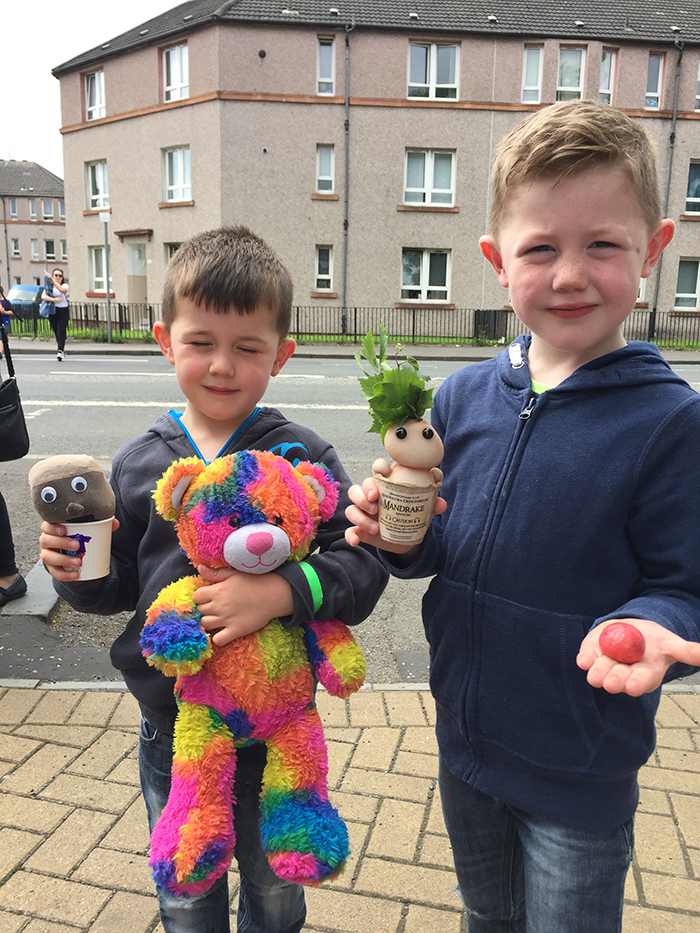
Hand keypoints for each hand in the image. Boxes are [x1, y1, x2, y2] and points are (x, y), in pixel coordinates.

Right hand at [39, 518, 118, 580]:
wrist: (74, 553)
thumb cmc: (77, 537)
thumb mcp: (86, 530)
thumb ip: (100, 525)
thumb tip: (115, 523)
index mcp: (53, 529)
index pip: (46, 526)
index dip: (52, 527)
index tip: (64, 530)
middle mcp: (47, 541)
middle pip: (46, 540)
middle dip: (61, 543)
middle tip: (77, 546)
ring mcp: (47, 555)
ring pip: (48, 557)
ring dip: (63, 560)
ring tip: (78, 562)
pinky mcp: (52, 567)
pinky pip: (55, 572)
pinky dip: (65, 575)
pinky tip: (75, 575)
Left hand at [193, 565, 293, 646]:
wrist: (274, 594)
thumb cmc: (255, 581)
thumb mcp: (234, 574)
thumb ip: (215, 573)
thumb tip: (200, 568)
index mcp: (217, 591)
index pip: (196, 597)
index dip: (201, 598)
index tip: (209, 598)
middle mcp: (219, 606)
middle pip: (200, 611)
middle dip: (205, 609)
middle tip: (215, 608)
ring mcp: (227, 619)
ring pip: (205, 625)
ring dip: (209, 622)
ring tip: (218, 619)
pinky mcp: (236, 630)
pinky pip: (218, 640)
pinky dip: (218, 638)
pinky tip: (223, 632)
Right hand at [344, 476, 446, 554]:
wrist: (407, 539)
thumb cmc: (412, 515)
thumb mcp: (423, 509)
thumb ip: (432, 504)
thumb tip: (441, 504)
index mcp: (386, 485)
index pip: (378, 469)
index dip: (378, 467)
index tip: (382, 474)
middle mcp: (371, 497)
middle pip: (358, 488)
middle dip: (364, 494)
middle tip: (376, 504)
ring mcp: (364, 513)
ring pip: (351, 509)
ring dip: (360, 517)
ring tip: (376, 528)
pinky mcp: (360, 529)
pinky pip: (349, 530)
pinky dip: (350, 535)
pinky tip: (355, 540)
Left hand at [577, 618, 699, 696]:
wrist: (634, 628)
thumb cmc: (654, 642)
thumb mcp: (672, 645)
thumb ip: (687, 652)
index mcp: (645, 675)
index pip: (640, 683)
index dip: (637, 684)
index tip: (634, 686)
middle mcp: (624, 674)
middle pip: (618, 680)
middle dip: (614, 681)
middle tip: (611, 683)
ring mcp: (606, 664)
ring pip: (600, 671)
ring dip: (597, 672)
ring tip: (594, 674)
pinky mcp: (592, 653)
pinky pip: (587, 657)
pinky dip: (584, 659)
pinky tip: (582, 660)